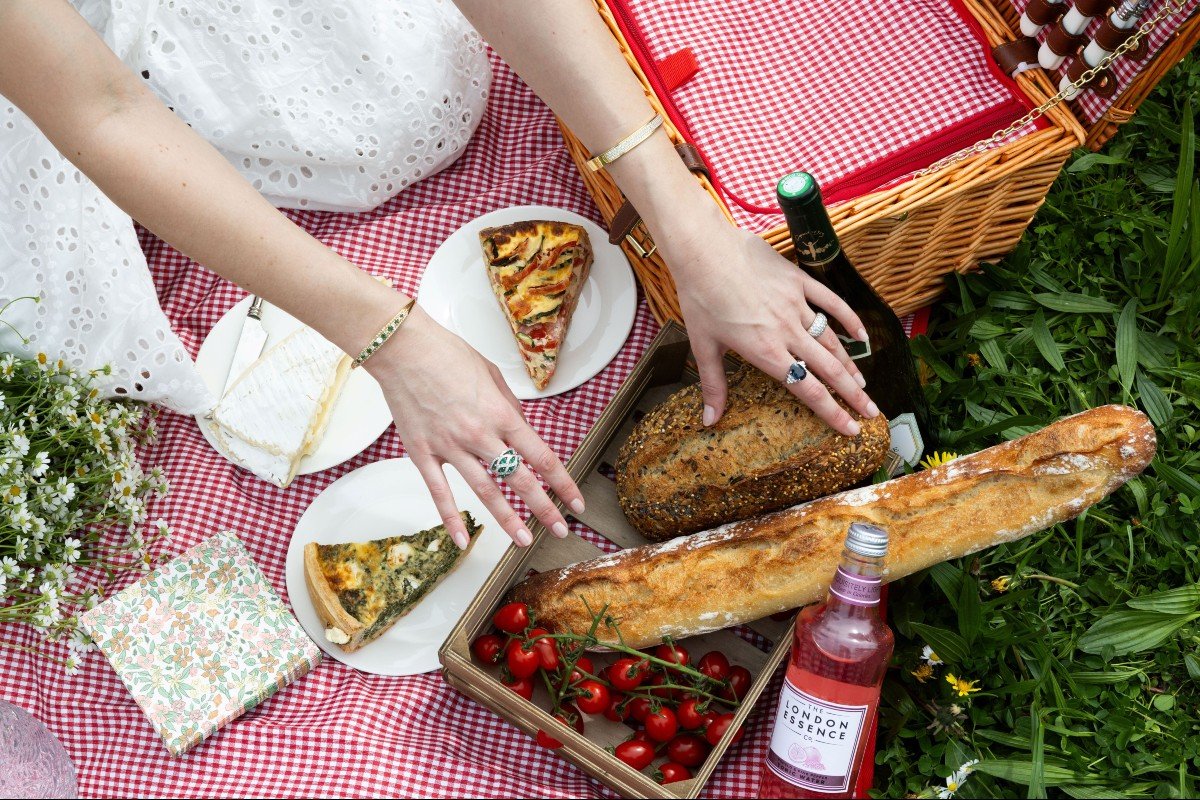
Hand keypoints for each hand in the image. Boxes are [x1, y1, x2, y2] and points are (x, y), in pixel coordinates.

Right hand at [364, 307, 583, 547]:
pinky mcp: (423, 453)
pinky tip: (462, 541)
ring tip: (523, 540)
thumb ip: (510, 407)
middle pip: (519, 480)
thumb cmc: (448, 354)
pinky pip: (439, 492)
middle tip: (559, 529)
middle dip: (544, 508)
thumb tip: (520, 429)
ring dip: (507, 520)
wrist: (403, 349)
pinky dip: (451, 518)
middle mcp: (480, 435)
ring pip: (485, 492)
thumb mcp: (492, 374)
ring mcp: (450, 447)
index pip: (542, 457)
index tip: (576, 502)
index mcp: (501, 414)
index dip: (563, 483)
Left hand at [665, 217, 878, 435]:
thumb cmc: (699, 298)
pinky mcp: (798, 281)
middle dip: (852, 394)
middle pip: (828, 369)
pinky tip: (861, 336)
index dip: (832, 412)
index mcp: (765, 352)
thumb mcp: (703, 346)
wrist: (704, 251)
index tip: (851, 429)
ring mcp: (795, 305)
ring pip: (831, 340)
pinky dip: (849, 319)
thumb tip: (710, 420)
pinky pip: (831, 302)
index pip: (807, 390)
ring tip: (862, 383)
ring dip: (849, 363)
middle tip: (871, 412)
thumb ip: (713, 385)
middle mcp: (786, 331)